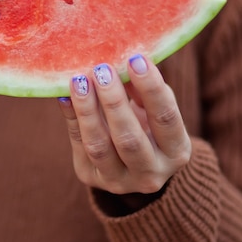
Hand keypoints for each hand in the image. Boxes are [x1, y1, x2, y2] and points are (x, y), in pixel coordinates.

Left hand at [58, 54, 190, 197]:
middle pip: (129, 138)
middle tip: (103, 70)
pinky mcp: (91, 177)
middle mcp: (151, 174)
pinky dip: (71, 118)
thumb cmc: (147, 123)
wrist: (133, 163)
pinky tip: (65, 96)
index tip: (136, 60)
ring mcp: (119, 181)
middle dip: (114, 102)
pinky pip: (79, 145)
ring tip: (79, 81)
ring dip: (87, 110)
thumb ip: (140, 91)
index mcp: (176, 152)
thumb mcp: (152, 109)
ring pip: (99, 146)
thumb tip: (120, 62)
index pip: (165, 118)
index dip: (151, 89)